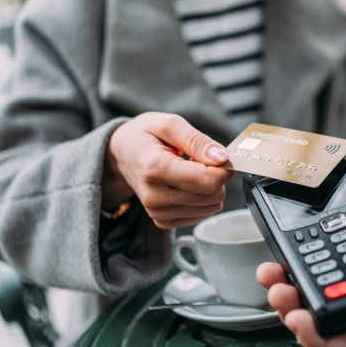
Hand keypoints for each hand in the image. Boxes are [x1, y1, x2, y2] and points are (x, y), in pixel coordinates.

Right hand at [103, 112, 232, 228]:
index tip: (220, 156)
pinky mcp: (163, 221)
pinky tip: (187, 185)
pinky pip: (201, 215)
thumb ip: (197, 141)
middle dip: (217, 177)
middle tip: (203, 161)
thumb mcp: (170, 124)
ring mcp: (157, 212)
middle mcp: (154, 196)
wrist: (122, 153)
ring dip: (210, 188)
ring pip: (210, 208)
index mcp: (154, 168)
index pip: (206, 181)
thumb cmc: (145, 136)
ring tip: (192, 171)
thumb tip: (222, 158)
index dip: (223, 168)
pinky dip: (201, 199)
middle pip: (211, 196)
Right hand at [257, 156, 345, 346]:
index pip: (336, 253)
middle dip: (289, 279)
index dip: (306, 249)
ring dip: (293, 307)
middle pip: (323, 287)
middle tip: (271, 271)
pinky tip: (300, 319)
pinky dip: (316, 337)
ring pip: (326, 318)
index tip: (283, 241)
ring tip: (278, 292)